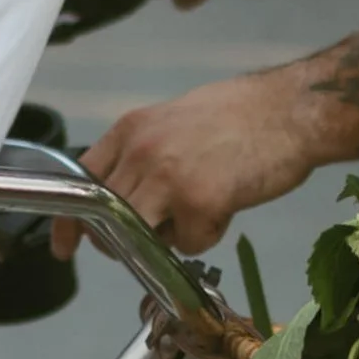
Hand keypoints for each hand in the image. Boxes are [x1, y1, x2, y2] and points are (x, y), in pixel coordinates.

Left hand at [83, 70, 324, 253]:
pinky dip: (209, 236)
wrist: (292, 110)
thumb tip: (127, 200)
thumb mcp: (173, 123)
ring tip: (202, 211)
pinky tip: (228, 206)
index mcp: (130, 130)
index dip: (71, 222)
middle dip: (128, 239)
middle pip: (109, 219)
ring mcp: (167, 178)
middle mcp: (140, 152)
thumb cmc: (241, 116)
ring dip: (168, 238)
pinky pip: (188, 245)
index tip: (66, 248)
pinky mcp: (198, 202)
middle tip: (165, 230)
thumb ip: (143, 156)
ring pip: (141, 237)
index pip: (81, 182)